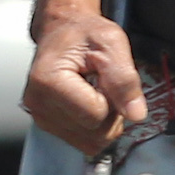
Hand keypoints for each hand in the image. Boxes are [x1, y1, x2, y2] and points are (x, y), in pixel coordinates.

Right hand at [23, 6, 145, 155]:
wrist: (62, 30)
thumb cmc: (84, 33)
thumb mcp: (111, 43)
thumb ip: (124, 78)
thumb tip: (136, 114)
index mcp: (48, 81)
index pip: (96, 115)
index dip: (111, 99)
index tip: (104, 77)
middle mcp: (38, 104)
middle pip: (94, 134)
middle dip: (109, 113)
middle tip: (103, 85)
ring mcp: (40, 117)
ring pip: (91, 143)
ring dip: (103, 122)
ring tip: (96, 93)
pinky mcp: (46, 125)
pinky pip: (83, 143)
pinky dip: (93, 127)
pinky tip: (88, 104)